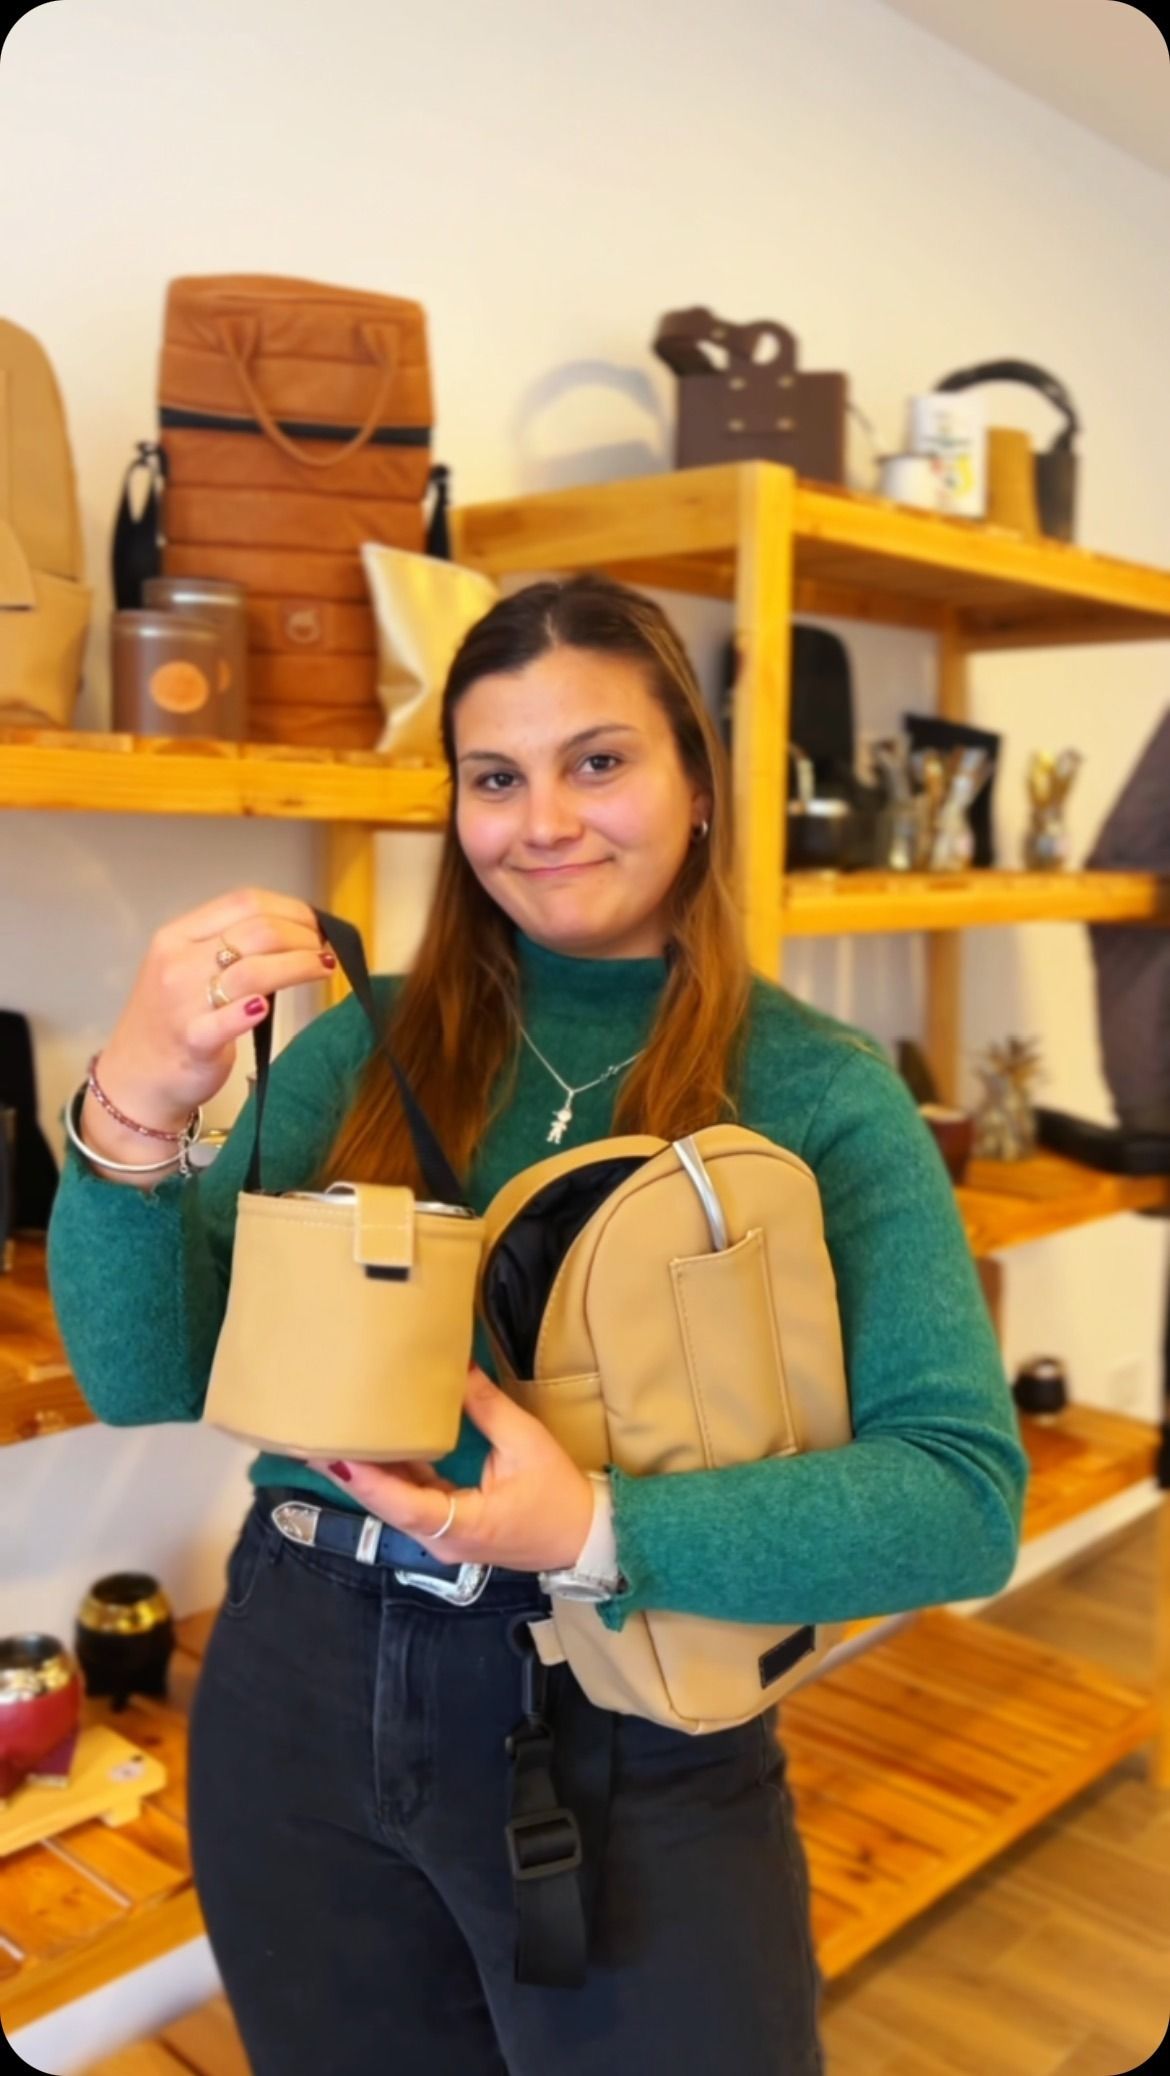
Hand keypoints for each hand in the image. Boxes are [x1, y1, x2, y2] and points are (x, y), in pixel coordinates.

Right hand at [91, 886, 334, 1134]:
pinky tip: (270, 1007)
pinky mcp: (192, 1040)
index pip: (242, 903)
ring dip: (299, 965)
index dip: (289, 908)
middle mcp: (178, 963)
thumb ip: (227, 948)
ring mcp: (183, 1002)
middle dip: (302, 936)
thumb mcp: (186, 969)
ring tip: (323, 967)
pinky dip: (253, 1009)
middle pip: (256, 932)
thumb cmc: (171, 1021)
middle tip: (325, 948)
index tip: (315, 922)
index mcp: (177, 936)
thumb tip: (294, 933)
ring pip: (253, 970)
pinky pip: (228, 1019)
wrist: (135, 1079)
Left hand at [308, 1366, 596, 1573]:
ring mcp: (443, 1536)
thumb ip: (486, 1407)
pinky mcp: (447, 1526)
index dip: (369, 1481)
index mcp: (463, 1526)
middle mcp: (443, 1538)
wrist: (584, 1537)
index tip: (337, 1454)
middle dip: (352, 1471)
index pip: (405, 1505)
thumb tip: (455, 1365)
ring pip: (394, 1504)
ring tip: (333, 1436)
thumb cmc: (558, 1495)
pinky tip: (372, 1447)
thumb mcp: (526, 1444)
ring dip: (366, 1473)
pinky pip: (411, 1500)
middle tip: (314, 1436)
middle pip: (387, 1505)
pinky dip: (391, 1475)